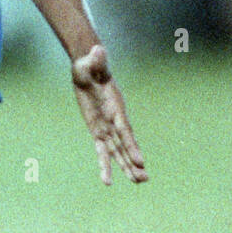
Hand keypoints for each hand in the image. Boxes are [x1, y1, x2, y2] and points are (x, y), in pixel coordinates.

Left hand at [71, 44, 147, 184]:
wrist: (87, 68)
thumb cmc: (89, 65)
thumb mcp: (90, 62)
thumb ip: (96, 60)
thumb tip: (97, 49)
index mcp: (115, 107)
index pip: (124, 130)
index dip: (132, 145)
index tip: (140, 161)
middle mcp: (114, 119)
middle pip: (125, 145)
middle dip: (133, 162)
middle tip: (143, 179)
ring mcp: (107, 126)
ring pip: (118, 151)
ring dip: (126, 167)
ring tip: (138, 183)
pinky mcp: (98, 130)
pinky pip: (102, 150)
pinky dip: (105, 164)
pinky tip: (107, 181)